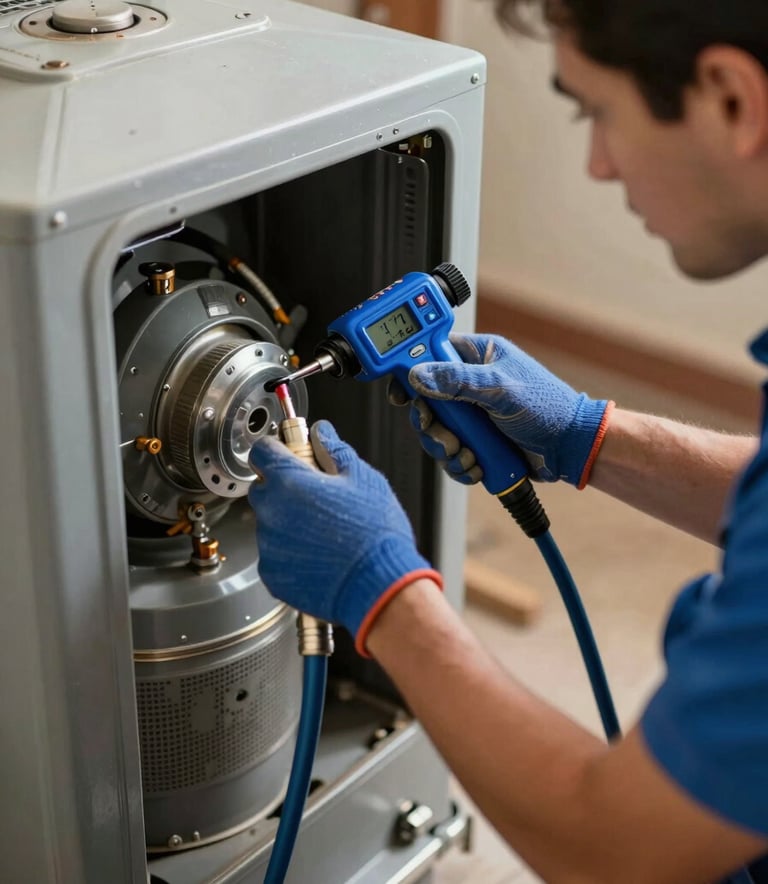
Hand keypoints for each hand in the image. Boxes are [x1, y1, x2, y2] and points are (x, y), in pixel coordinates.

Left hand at [247, 420, 440, 654]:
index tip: (289, 455)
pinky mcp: (273, 576)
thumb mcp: (363, 479)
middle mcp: (272, 513)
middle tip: (318, 496)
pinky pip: (275, 556)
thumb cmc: (375, 533)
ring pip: (271, 524)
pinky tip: (320, 555)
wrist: (379, 586)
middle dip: (285, 488)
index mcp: (289, 482)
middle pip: (264, 489)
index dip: (276, 451)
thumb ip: (335, 451)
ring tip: (326, 532)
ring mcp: (269, 547)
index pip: (262, 452)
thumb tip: (322, 433)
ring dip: (289, 523)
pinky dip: (291, 554)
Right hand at [400, 333, 612, 487]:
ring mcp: (471, 414)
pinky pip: (449, 453)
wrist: (570, 447)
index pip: (428, 354)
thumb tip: (418, 374)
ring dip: (444, 449)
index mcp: (476, 357)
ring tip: (466, 455)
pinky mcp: (475, 440)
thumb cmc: (547, 407)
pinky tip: (476, 465)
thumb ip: (457, 380)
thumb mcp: (500, 388)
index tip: (402, 394)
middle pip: (425, 400)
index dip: (409, 371)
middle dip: (431, 424)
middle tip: (445, 435)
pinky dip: (458, 465)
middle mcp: (468, 383)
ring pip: (434, 431)